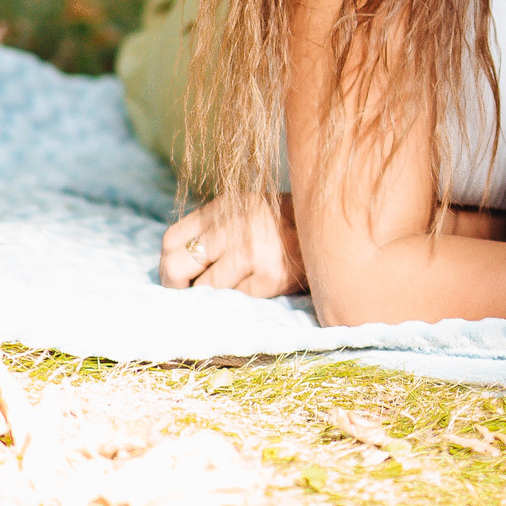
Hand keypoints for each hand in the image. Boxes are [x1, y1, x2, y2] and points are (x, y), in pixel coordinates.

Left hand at [160, 193, 305, 295]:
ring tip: (234, 288)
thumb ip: (216, 228)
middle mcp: (236, 223)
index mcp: (226, 205)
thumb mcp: (248, 212)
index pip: (172, 239)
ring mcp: (253, 249)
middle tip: (190, 294)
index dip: (168, 264)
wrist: (337, 233)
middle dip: (178, 286)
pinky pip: (238, 298)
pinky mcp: (270, 274)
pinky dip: (244, 299)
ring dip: (216, 295)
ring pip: (207, 287)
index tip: (179, 279)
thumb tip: (175, 265)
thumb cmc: (287, 227)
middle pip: (178, 264)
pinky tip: (260, 287)